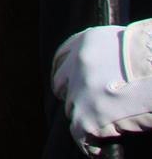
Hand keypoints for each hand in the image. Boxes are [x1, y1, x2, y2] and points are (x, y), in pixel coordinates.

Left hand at [52, 18, 151, 155]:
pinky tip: (101, 150)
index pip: (63, 58)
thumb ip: (108, 53)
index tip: (72, 84)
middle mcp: (77, 63)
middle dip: (74, 96)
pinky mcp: (88, 117)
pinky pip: (81, 136)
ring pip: (73, 110)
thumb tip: (108, 69)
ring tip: (103, 127)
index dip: (68, 74)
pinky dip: (91, 145)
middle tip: (92, 107)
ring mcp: (79, 91)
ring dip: (86, 118)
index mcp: (86, 41)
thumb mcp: (126, 44)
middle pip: (64, 85)